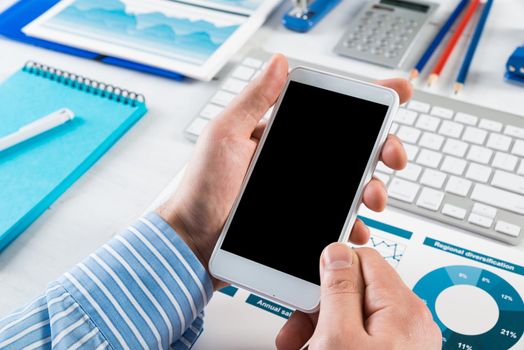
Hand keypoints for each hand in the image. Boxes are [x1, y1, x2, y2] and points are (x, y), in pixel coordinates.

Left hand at [156, 54, 410, 287]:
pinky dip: (353, 225)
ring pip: (352, 186)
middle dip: (383, 147)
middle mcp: (297, 162)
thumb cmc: (200, 189)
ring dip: (373, 187)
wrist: (193, 241)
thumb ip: (254, 101)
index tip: (396, 93)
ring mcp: (303, 193)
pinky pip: (337, 221)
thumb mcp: (224, 136)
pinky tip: (355, 228)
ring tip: (371, 197)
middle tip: (392, 154)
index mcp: (282, 136)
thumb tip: (278, 63)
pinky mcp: (303, 222)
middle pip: (353, 149)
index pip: (330, 113)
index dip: (366, 102)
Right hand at [276, 243, 441, 349]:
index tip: (309, 288)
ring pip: (353, 316)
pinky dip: (336, 343)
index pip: (363, 259)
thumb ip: (339, 289)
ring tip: (301, 348)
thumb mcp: (340, 339)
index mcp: (400, 307)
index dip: (331, 268)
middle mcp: (408, 321)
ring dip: (322, 328)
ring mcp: (402, 342)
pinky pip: (361, 337)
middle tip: (297, 330)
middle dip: (320, 307)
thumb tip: (337, 252)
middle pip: (355, 290)